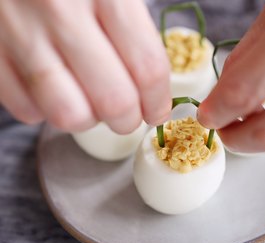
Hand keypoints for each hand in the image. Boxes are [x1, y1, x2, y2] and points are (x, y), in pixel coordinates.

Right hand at [0, 0, 170, 133]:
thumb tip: (152, 84)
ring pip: (68, 113)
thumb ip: (136, 27)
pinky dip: (46, 112)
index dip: (158, 101)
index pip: (147, 68)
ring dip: (89, 120)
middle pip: (113, 100)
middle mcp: (63, 13)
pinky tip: (56, 92)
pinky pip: (26, 108)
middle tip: (129, 116)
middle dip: (128, 120)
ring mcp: (21, 32)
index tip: (158, 111)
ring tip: (92, 107)